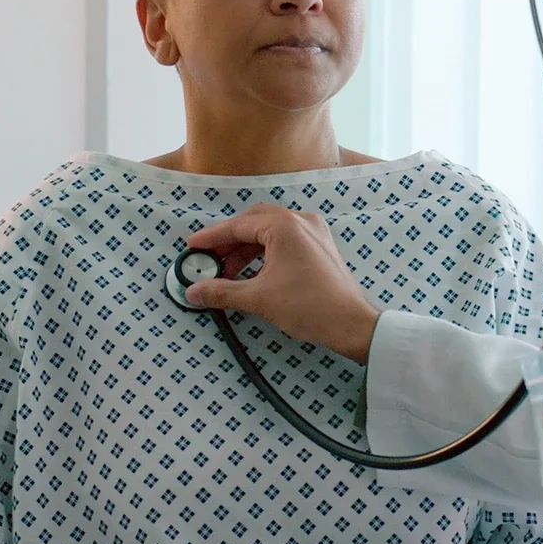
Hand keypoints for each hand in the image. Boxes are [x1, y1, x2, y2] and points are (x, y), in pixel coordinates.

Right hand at [183, 205, 382, 363]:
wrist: (351, 323)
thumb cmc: (308, 306)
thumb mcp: (258, 298)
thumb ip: (221, 291)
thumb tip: (192, 292)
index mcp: (284, 226)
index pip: (238, 226)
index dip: (211, 237)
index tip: (191, 247)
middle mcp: (300, 220)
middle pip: (253, 222)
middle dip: (228, 241)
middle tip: (207, 259)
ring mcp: (313, 231)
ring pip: (269, 231)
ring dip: (246, 249)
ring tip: (226, 271)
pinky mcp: (320, 245)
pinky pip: (285, 239)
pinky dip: (264, 252)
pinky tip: (252, 271)